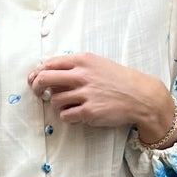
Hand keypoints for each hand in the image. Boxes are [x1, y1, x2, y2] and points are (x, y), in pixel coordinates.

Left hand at [28, 54, 172, 137]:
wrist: (141, 96)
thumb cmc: (118, 80)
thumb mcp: (97, 64)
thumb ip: (75, 66)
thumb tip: (49, 73)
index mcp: (83, 60)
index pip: (49, 63)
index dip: (37, 73)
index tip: (35, 80)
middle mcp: (82, 75)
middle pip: (44, 79)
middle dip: (36, 87)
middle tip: (38, 93)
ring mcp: (85, 94)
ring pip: (54, 100)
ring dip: (57, 104)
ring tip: (70, 105)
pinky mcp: (89, 112)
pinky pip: (65, 115)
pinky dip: (68, 116)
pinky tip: (77, 114)